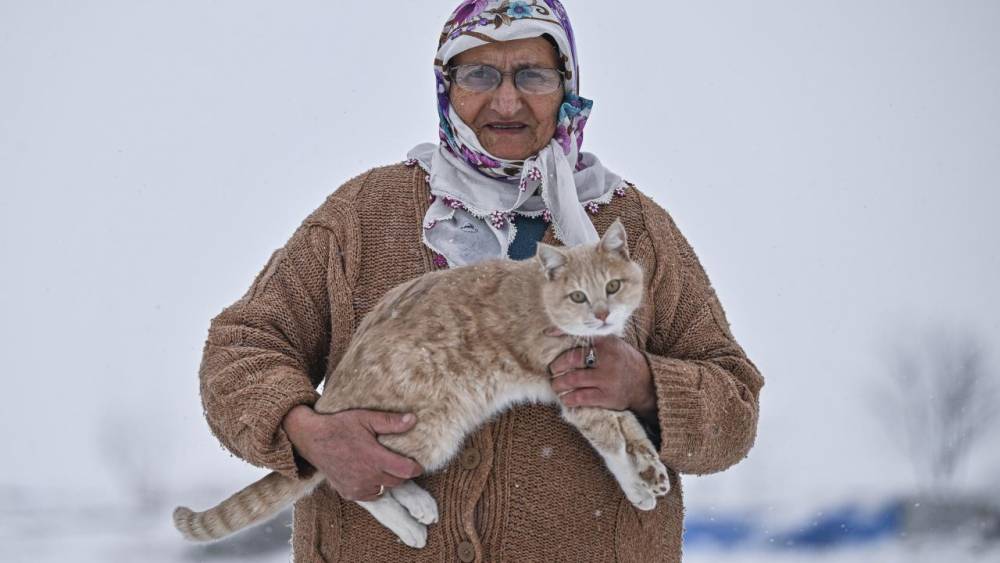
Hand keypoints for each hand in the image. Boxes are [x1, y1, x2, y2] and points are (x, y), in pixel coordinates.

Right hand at [281, 405, 423, 500]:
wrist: (311, 439)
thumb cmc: (339, 426)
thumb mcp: (365, 418)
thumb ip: (390, 421)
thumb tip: (413, 420)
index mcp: (375, 459)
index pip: (406, 471)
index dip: (416, 468)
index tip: (418, 464)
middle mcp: (368, 476)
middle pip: (397, 481)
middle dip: (402, 473)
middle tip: (399, 461)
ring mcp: (358, 487)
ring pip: (384, 489)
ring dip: (387, 480)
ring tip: (383, 466)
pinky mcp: (349, 493)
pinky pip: (370, 495)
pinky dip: (373, 487)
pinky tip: (369, 474)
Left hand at [547, 334, 656, 421]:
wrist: (646, 384)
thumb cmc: (622, 360)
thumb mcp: (612, 343)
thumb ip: (591, 338)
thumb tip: (558, 332)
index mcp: (607, 343)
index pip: (579, 336)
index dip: (561, 333)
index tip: (546, 335)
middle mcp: (607, 359)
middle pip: (571, 360)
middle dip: (557, 366)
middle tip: (552, 370)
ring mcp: (607, 379)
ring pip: (572, 380)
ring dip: (558, 384)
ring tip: (556, 385)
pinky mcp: (607, 397)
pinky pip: (580, 397)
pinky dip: (568, 398)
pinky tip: (565, 398)